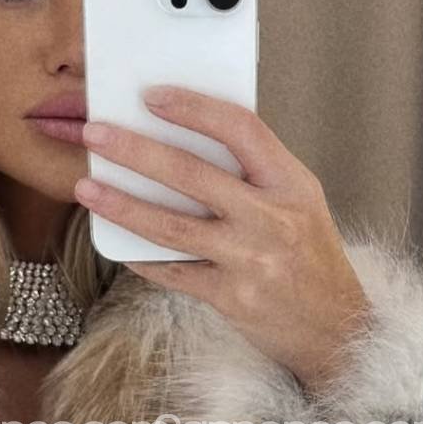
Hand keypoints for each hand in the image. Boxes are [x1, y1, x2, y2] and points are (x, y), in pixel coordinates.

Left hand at [75, 86, 371, 395]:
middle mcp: (273, 220)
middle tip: (96, 133)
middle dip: (136, 150)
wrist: (336, 327)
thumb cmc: (310, 257)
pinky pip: (174, 272)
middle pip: (193, 175)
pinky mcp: (232, 299)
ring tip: (87, 187)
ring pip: (172, 227)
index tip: (152, 96)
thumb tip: (184, 138)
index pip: (241, 129)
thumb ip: (253, 173)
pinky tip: (116, 240)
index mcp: (292, 184)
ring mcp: (251, 261)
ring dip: (122, 204)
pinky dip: (141, 256)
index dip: (194, 108)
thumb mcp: (299, 202)